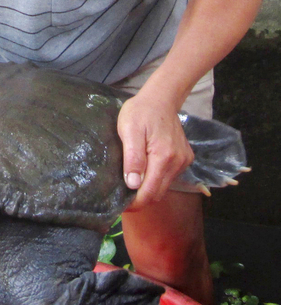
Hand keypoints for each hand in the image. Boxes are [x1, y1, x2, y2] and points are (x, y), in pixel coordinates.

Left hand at [117, 93, 193, 209]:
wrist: (161, 98)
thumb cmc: (141, 112)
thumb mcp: (129, 131)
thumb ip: (133, 158)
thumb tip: (133, 183)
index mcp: (163, 157)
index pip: (149, 192)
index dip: (135, 203)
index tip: (120, 206)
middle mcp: (177, 162)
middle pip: (157, 193)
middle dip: (140, 199)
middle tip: (122, 197)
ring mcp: (183, 161)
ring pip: (163, 187)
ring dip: (148, 189)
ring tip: (131, 184)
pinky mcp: (185, 158)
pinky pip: (169, 178)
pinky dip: (156, 180)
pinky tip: (144, 172)